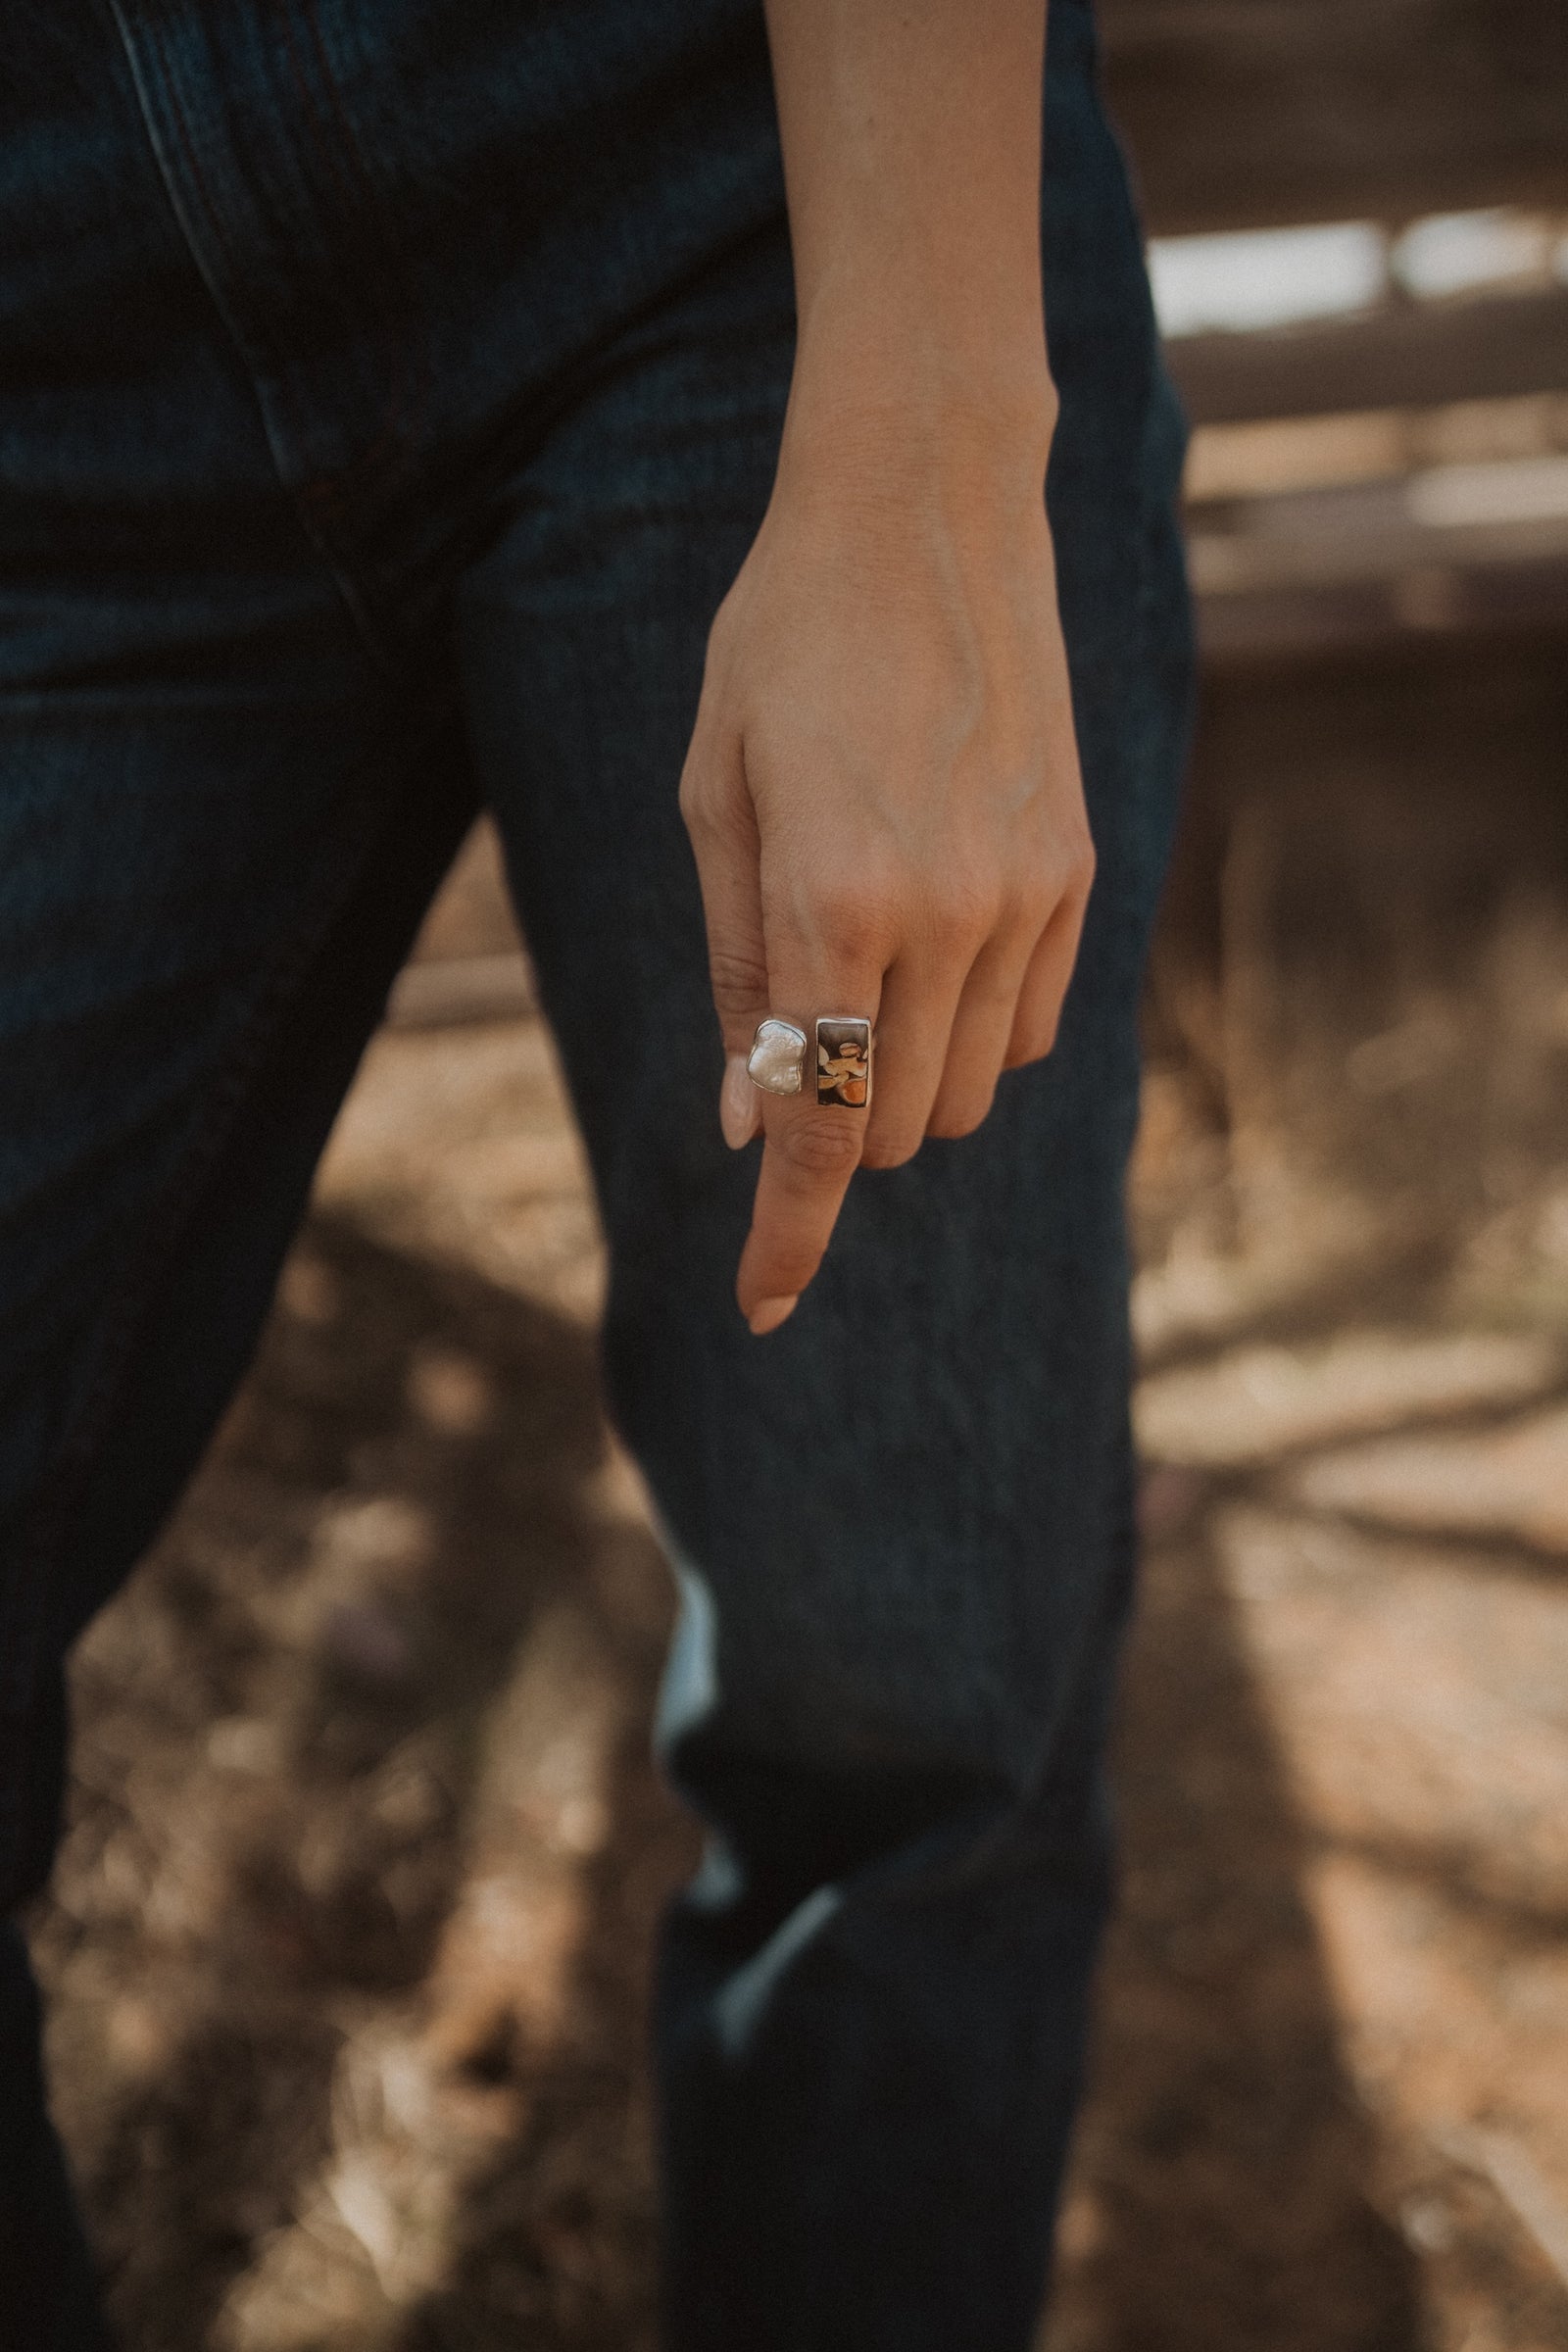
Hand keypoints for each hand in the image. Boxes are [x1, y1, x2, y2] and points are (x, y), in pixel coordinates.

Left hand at [679, 396, 1093, 1333]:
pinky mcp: (1083, 871)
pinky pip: (1035, 1030)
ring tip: (859, 975)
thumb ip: (736, 973)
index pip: (817, 1129)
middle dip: (830, 1130)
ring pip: (968, 1092)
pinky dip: (974, 1038)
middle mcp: (946, 915)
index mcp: (831, 900)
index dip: (785, 1237)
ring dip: (902, 1086)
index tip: (758, 1307)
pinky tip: (933, 958)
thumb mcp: (715, 800)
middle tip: (791, 1051)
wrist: (927, 506)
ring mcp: (1030, 896)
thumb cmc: (782, 644)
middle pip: (894, 1128)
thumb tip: (743, 1122)